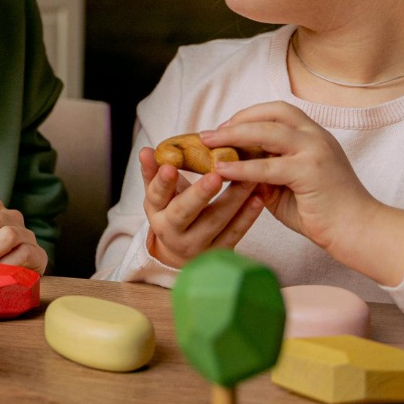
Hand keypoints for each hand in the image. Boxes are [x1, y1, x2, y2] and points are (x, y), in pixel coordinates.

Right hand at [139, 146, 263, 268]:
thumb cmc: (172, 210)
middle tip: (215, 175)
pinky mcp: (218, 252)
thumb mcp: (159, 194)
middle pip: (184, 212)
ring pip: (215, 221)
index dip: (162, 182)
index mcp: (156, 212)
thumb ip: (153, 172)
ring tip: (248, 178)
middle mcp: (173, 232)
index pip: (156, 195)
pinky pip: (234, 234)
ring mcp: (197, 245)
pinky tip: (258, 198)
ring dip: (234, 199)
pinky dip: (248, 217)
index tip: (170, 167)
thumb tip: (145, 150)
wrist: (182, 253)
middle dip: (200, 194)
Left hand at [201, 102, 403, 285]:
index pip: (278, 111)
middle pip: (271, 114)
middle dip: (236, 121)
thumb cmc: (323, 212)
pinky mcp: (310, 172)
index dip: (249, 115)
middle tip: (209, 134)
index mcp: (313, 135)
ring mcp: (315, 151)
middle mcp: (316, 136)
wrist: (358, 231)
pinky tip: (222, 171)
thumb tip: (233, 168)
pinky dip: (242, 167)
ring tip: (208, 145)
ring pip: (268, 132)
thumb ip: (265, 173)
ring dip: (234, 136)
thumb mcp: (288, 187)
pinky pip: (268, 166)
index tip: (225, 127)